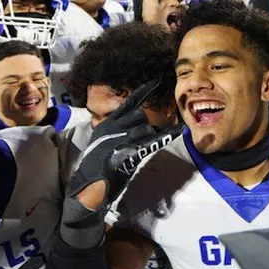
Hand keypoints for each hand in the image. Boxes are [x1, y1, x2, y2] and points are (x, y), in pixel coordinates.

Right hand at [69, 79, 162, 203]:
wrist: (88, 186)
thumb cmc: (95, 167)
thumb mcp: (102, 142)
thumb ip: (116, 131)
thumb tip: (137, 126)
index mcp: (107, 124)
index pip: (128, 103)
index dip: (143, 91)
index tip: (157, 81)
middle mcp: (114, 127)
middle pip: (141, 116)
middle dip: (145, 125)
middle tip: (141, 140)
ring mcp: (121, 138)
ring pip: (147, 129)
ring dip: (149, 138)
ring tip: (138, 150)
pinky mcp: (129, 152)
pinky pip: (153, 141)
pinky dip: (168, 136)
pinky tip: (180, 131)